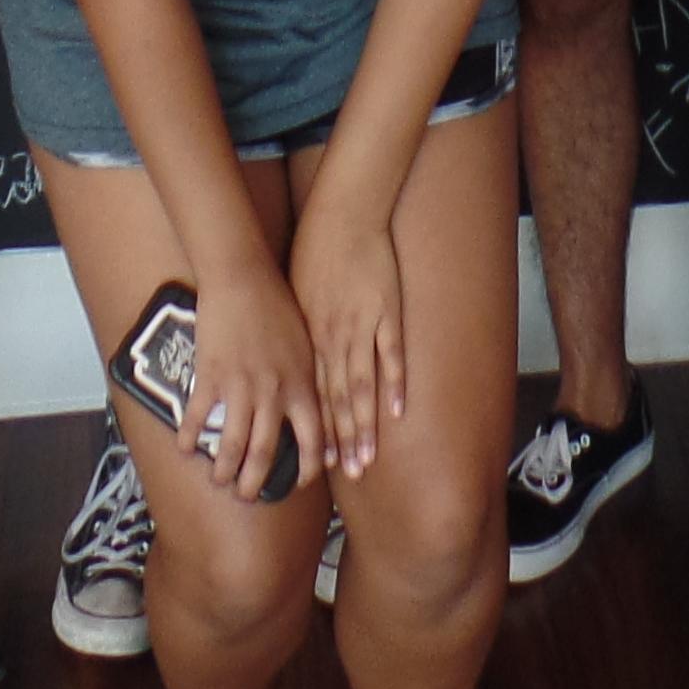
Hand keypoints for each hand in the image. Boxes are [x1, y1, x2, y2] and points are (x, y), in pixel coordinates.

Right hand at [178, 260, 322, 500]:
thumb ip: (308, 381)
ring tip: (219, 480)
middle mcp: (273, 392)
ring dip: (224, 469)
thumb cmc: (278, 305)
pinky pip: (199, 417)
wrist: (244, 276)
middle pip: (266, 453)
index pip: (312, 441)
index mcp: (301, 385)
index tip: (299, 484)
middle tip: (248, 495)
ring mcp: (241, 386)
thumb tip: (314, 412)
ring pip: (233, 445)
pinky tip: (184, 447)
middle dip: (256, 482)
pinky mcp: (211, 375)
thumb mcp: (306, 344)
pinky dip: (189, 436)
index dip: (307, 470)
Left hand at [287, 189, 408, 478]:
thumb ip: (299, 329)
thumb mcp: (297, 293)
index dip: (318, 428)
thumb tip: (290, 357)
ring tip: (368, 458)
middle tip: (347, 474)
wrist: (343, 214)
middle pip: (336, 400)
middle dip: (342, 440)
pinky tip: (398, 412)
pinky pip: (390, 356)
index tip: (320, 461)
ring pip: (361, 387)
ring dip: (364, 425)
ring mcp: (361, 328)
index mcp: (311, 335)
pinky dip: (394, 385)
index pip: (313, 393)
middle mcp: (333, 339)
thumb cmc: (317, 251)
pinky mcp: (386, 312)